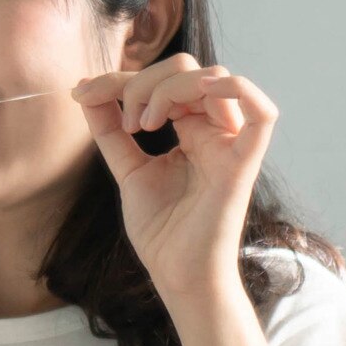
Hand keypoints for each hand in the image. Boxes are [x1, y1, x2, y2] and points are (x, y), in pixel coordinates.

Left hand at [75, 56, 273, 302]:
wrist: (176, 275)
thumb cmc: (161, 230)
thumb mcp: (127, 168)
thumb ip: (110, 129)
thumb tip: (86, 90)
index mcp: (192, 130)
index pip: (165, 80)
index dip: (121, 78)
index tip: (83, 94)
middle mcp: (215, 132)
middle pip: (188, 71)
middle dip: (143, 83)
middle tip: (125, 122)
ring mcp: (231, 146)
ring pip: (215, 79)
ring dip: (167, 89)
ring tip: (143, 124)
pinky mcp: (241, 165)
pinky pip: (262, 114)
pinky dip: (237, 89)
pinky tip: (201, 93)